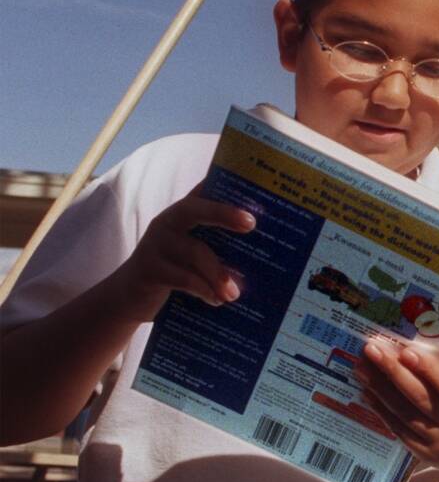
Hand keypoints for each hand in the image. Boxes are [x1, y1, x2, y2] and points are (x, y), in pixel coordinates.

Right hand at [110, 185, 255, 322]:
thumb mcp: (195, 253)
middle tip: (251, 223)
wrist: (129, 296)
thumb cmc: (174, 270)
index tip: (252, 185)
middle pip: (194, 209)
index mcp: (183, 214)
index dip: (224, 181)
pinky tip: (217, 300)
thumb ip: (220, 244)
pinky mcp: (149, 269)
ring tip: (235, 293)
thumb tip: (265, 250)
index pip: (204, 190)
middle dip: (224, 213)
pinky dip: (204, 289)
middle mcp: (167, 222)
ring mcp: (155, 244)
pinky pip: (183, 278)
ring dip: (219, 273)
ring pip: (194, 252)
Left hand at [356, 328, 438, 469]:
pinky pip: (398, 429)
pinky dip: (380, 410)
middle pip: (420, 398)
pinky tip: (367, 391)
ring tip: (361, 366)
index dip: (428, 370)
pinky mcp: (424, 454)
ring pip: (404, 414)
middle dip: (393, 373)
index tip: (405, 351)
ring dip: (379, 389)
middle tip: (372, 350)